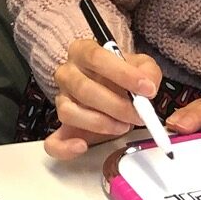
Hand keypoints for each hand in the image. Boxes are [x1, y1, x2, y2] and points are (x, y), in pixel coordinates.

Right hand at [44, 37, 162, 160]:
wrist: (111, 89)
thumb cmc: (123, 76)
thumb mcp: (141, 66)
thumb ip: (147, 71)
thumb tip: (147, 85)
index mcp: (82, 52)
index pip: (96, 57)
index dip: (122, 74)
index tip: (146, 88)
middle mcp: (67, 74)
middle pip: (82, 87)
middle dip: (116, 105)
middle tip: (139, 114)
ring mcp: (61, 100)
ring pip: (69, 112)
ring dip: (100, 123)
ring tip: (123, 126)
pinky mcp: (61, 128)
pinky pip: (53, 141)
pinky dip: (66, 147)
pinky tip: (82, 146)